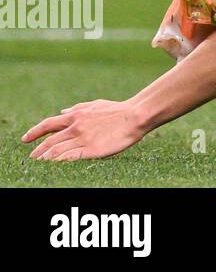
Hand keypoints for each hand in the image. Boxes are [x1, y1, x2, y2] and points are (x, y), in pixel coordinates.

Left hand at [23, 99, 146, 160]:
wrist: (135, 116)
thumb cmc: (118, 110)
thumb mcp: (95, 105)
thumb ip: (77, 109)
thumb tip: (62, 112)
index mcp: (76, 116)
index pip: (48, 124)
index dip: (34, 132)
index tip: (25, 139)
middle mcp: (75, 128)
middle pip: (49, 142)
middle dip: (38, 152)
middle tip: (31, 159)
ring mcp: (82, 140)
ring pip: (56, 153)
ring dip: (46, 160)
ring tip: (40, 166)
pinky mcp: (91, 151)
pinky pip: (70, 159)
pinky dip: (59, 163)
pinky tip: (55, 167)